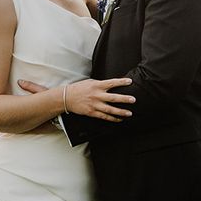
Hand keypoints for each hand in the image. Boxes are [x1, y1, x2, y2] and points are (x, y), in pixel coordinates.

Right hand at [18, 77, 134, 121]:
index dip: (121, 82)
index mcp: (96, 85)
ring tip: (129, 113)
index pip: (111, 82)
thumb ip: (101, 84)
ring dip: (121, 111)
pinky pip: (104, 116)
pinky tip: (119, 119)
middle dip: (124, 99)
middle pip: (113, 97)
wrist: (67, 97)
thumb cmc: (79, 88)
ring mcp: (94, 104)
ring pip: (110, 109)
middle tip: (133, 99)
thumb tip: (112, 85)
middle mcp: (97, 95)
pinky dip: (113, 118)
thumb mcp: (90, 82)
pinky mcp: (92, 112)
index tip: (130, 81)